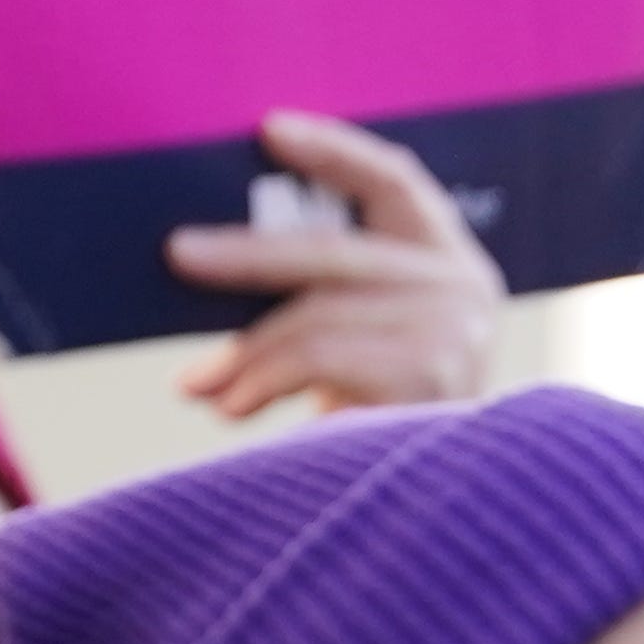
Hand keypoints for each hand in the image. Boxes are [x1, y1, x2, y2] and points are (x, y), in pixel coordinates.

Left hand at [167, 112, 503, 419]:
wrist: (467, 515)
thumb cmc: (406, 428)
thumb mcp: (379, 347)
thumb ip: (331, 302)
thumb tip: (207, 268)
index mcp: (454, 262)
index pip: (397, 181)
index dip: (334, 151)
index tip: (267, 128)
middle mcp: (467, 286)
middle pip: (337, 252)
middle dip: (248, 255)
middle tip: (177, 255)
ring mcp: (457, 330)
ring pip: (320, 314)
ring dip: (248, 353)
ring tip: (199, 386)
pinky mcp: (434, 377)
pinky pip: (323, 357)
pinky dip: (265, 380)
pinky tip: (232, 409)